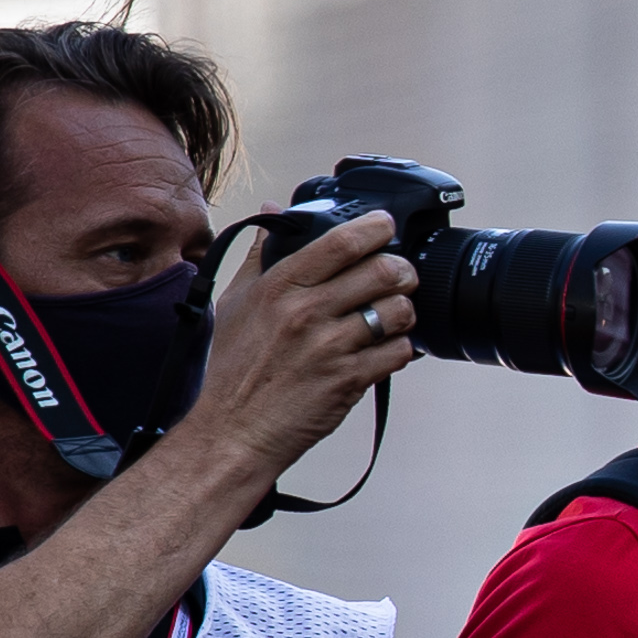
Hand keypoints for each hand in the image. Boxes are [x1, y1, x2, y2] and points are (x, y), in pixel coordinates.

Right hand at [187, 209, 418, 476]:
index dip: (374, 228)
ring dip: (404, 311)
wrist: (234, 428)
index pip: (339, 243)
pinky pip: (398, 352)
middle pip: (382, 272)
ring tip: (392, 314)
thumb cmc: (233, 366)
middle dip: (402, 270)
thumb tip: (273, 209)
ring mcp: (331, 347)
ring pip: (397, 311)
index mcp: (279, 287)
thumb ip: (261, 254)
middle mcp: (307, 313)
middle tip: (401, 274)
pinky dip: (401, 347)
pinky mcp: (350, 380)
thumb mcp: (236, 301)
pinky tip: (388, 347)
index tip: (386, 224)